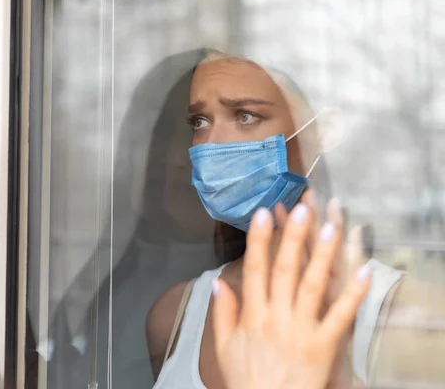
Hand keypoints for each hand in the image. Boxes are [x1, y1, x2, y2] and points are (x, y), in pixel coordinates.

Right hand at [212, 203, 371, 388]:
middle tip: (302, 209)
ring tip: (332, 227)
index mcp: (252, 315)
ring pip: (313, 286)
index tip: (263, 213)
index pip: (255, 270)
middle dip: (293, 238)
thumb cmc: (246, 378)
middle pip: (285, 271)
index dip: (259, 241)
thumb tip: (218, 281)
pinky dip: (353, 295)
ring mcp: (301, 330)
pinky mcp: (324, 345)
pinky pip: (340, 317)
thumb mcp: (224, 346)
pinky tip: (364, 271)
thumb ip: (222, 312)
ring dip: (322, 256)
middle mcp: (276, 317)